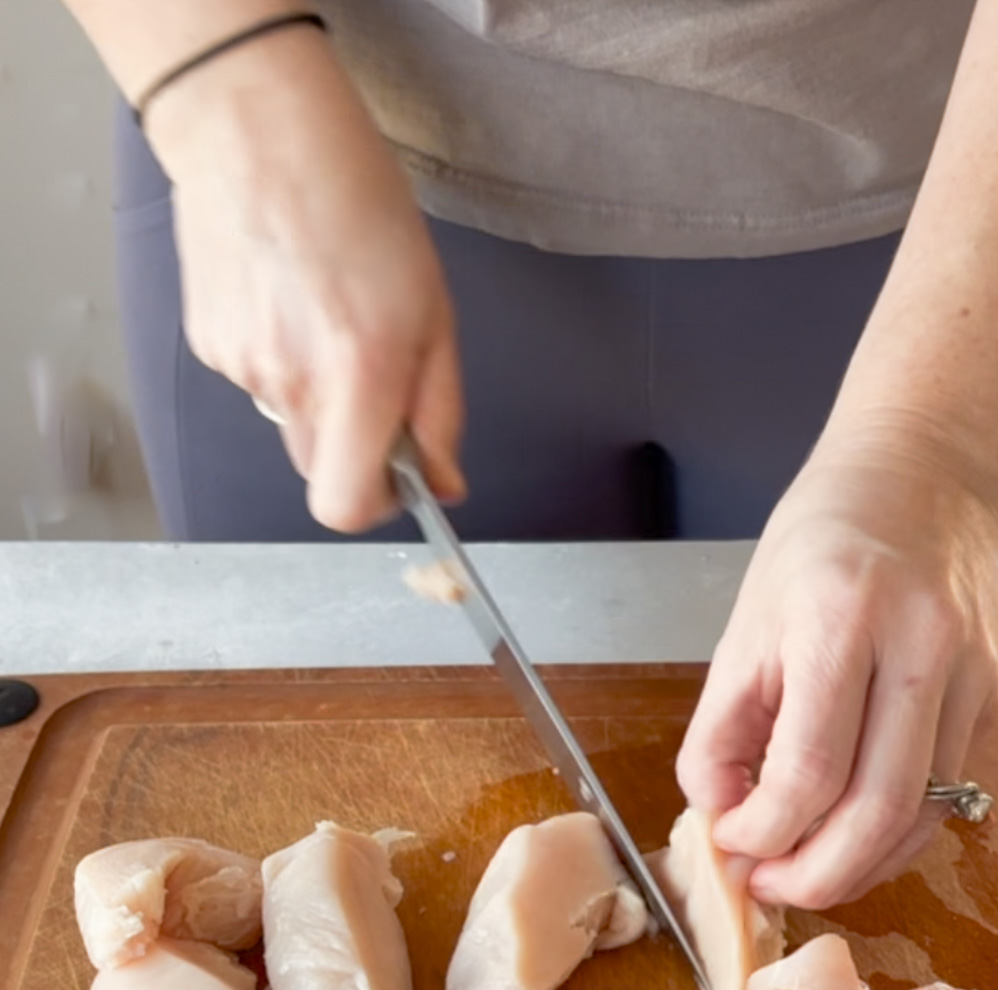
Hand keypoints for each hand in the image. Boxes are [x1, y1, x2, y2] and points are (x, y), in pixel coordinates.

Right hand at [147, 26, 463, 529]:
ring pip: (290, 424)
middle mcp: (292, 383)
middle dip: (354, 443)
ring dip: (317, 393)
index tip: (397, 473)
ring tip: (326, 311)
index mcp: (358, 377)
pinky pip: (257, 382)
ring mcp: (242, 368)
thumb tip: (443, 484)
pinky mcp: (210, 346)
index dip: (377, 503)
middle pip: (321, 471)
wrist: (258, 129)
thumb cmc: (356, 202)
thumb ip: (439, 412)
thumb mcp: (434, 311)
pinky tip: (289, 296)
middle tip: (372, 372)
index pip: (345, 508)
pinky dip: (280, 357)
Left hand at [675, 431, 997, 908]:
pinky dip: (892, 835)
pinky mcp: (993, 700)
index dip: (763, 831)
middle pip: (877, 812)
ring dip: (857, 867)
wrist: (923, 481)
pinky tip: (850, 836)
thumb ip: (719, 732)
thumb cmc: (822, 546)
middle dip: (815, 876)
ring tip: (803, 870)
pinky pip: (943, 797)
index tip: (732, 842)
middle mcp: (919, 648)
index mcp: (841, 620)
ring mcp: (969, 678)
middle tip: (769, 886)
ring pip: (920, 818)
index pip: (808, 771)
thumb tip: (719, 820)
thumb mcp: (744, 628)